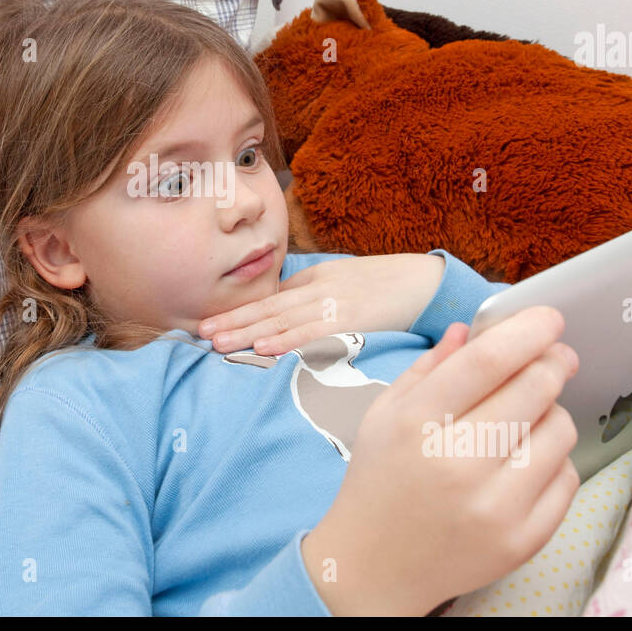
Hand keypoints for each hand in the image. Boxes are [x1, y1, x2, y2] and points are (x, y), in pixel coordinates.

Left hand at [198, 253, 444, 354]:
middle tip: (202, 335)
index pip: (269, 299)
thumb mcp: (344, 283)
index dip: (238, 312)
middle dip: (233, 322)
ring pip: (283, 321)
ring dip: (249, 333)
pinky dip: (288, 341)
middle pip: (268, 308)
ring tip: (219, 344)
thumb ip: (313, 296)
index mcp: (316, 280)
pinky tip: (265, 350)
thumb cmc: (388, 287)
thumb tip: (281, 317)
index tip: (209, 324)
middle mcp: (320, 290)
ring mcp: (336, 305)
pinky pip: (314, 333)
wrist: (430, 283)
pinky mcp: (355, 321)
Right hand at [301, 306, 581, 614]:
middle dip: (553, 362)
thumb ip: (431, 367)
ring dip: (553, 412)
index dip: (528, 331)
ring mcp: (494, 507)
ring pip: (560, 432)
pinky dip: (554, 461)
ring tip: (529, 417)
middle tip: (556, 357)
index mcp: (417, 424)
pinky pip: (567, 479)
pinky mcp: (522, 540)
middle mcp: (457, 464)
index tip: (550, 319)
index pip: (489, 361)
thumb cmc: (380, 480)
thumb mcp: (385, 414)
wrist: (374, 566)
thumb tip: (476, 329)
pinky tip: (526, 461)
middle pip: (534, 390)